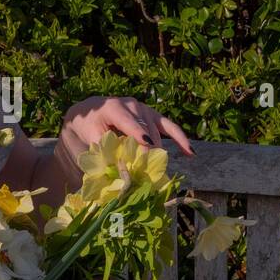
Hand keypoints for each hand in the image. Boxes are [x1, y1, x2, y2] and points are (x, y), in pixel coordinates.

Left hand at [57, 95, 194, 176]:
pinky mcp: (153, 116)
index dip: (139, 134)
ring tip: (157, 173)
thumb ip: (103, 148)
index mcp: (114, 108)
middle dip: (147, 153)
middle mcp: (133, 106)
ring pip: (156, 135)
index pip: (129, 122)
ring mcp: (145, 110)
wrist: (91, 112)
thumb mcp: (89, 135)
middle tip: (147, 174)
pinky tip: (190, 153)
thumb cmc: (89, 125)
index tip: (147, 146)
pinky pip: (170, 127)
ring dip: (156, 153)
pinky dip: (181, 140)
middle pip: (145, 132)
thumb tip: (116, 166)